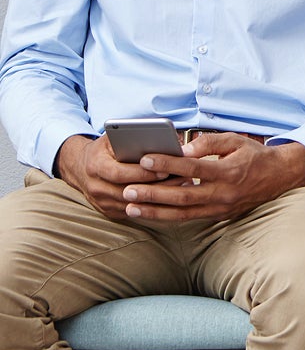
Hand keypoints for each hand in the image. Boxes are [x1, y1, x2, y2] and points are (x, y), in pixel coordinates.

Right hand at [56, 134, 171, 220]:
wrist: (79, 167)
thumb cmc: (104, 149)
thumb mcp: (112, 138)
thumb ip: (132, 138)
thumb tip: (162, 140)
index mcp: (96, 166)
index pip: (120, 173)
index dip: (143, 173)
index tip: (165, 170)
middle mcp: (95, 187)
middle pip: (128, 192)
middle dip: (156, 187)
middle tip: (180, 180)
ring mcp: (101, 202)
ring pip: (133, 204)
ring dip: (157, 198)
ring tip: (180, 188)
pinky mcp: (108, 211)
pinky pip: (132, 212)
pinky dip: (151, 205)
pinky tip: (168, 198)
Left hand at [120, 135, 304, 220]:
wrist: (279, 177)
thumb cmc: (254, 156)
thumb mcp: (236, 140)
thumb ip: (210, 142)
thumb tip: (185, 148)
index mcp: (229, 171)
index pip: (192, 167)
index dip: (168, 163)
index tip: (145, 159)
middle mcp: (223, 193)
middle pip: (182, 196)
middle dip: (153, 193)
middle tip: (128, 190)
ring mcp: (220, 208)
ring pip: (182, 213)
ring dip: (154, 211)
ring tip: (130, 207)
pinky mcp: (218, 216)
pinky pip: (189, 218)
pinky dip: (167, 216)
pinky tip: (150, 212)